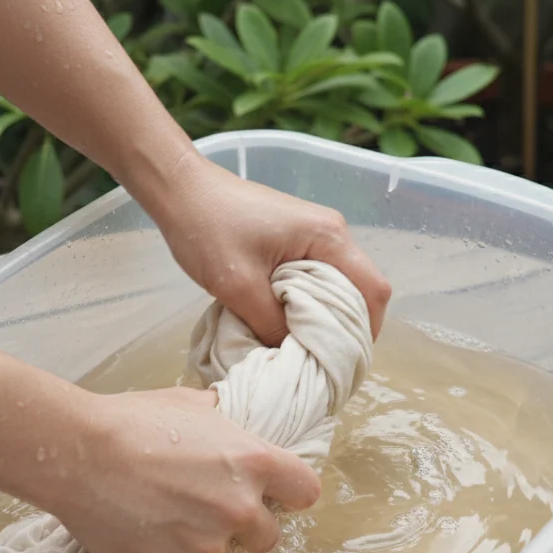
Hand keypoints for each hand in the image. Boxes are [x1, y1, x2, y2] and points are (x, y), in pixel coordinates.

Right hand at [51, 387, 320, 552]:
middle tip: (208, 508)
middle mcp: (240, 507)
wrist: (77, 454)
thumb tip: (224, 416)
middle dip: (246, 526)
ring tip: (169, 517)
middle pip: (270, 535)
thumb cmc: (129, 422)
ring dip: (207, 544)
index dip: (289, 493)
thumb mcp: (188, 405)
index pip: (306, 491)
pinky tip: (149, 533)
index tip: (275, 494)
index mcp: (254, 461)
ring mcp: (208, 544)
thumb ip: (221, 421)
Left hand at [145, 154, 391, 345]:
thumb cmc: (208, 229)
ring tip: (300, 347)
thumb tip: (292, 354)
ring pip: (334, 287)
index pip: (373, 290)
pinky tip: (284, 323)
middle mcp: (331, 233)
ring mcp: (313, 234)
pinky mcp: (294, 239)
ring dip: (321, 318)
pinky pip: (314, 279)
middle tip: (320, 362)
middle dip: (343, 329)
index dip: (366, 331)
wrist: (180, 190)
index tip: (343, 362)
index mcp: (328, 238)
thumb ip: (272, 324)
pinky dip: (305, 304)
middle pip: (358, 291)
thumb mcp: (239, 286)